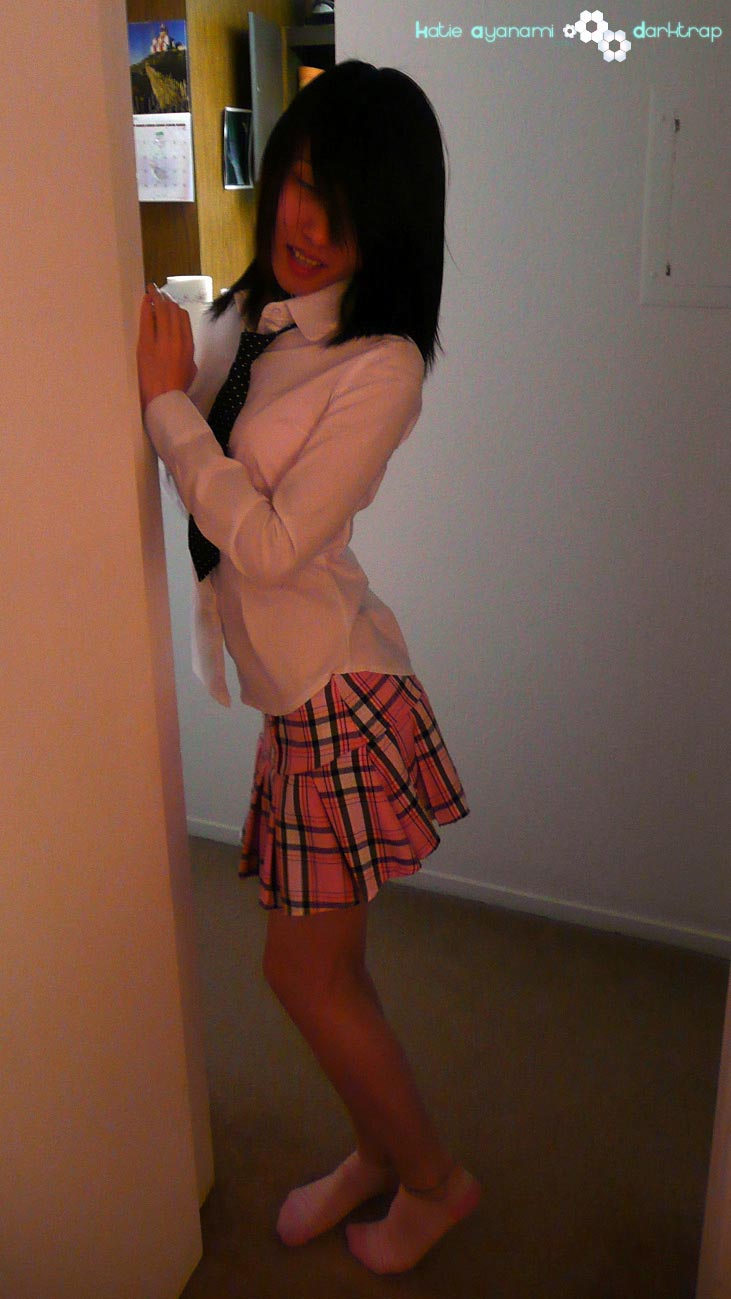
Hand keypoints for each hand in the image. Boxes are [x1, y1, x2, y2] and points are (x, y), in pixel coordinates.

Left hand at [137, 284, 197, 413]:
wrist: (163, 399)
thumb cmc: (177, 389)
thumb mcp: (191, 370)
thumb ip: (188, 354)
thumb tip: (183, 344)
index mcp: (189, 346)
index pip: (184, 319)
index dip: (176, 308)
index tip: (170, 303)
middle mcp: (177, 339)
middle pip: (173, 311)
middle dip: (166, 299)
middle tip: (160, 291)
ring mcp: (161, 340)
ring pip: (161, 311)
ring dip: (156, 297)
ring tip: (152, 289)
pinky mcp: (146, 344)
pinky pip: (147, 319)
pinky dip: (146, 307)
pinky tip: (145, 299)